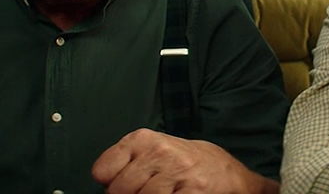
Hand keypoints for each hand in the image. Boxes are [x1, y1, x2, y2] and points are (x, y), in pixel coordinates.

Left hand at [92, 128, 277, 193]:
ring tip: (164, 192)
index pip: (103, 171)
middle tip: (146, 191)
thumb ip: (126, 163)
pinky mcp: (192, 191)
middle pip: (118, 190)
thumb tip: (104, 185)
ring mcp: (177, 172)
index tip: (123, 185)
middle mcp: (159, 152)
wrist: (226, 173)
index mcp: (143, 139)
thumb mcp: (152, 152)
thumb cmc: (184, 164)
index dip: (111, 184)